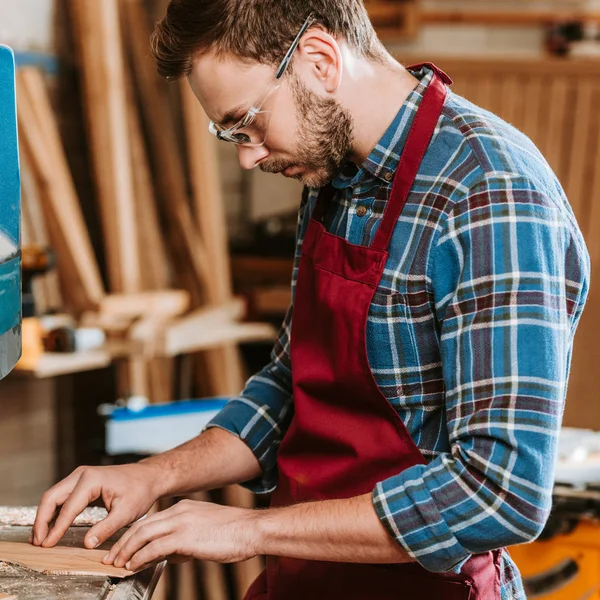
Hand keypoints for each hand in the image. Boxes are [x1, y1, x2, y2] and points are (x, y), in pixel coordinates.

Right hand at [32, 463, 160, 549]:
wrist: (148, 477)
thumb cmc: (140, 491)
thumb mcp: (127, 512)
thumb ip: (106, 528)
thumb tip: (87, 544)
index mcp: (91, 479)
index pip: (68, 507)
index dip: (56, 528)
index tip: (47, 545)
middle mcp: (81, 474)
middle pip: (51, 497)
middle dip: (42, 521)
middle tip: (37, 543)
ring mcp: (80, 476)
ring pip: (53, 496)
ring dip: (44, 517)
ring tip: (39, 538)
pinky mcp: (81, 482)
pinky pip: (61, 497)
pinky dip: (53, 512)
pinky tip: (50, 528)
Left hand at [104, 499, 258, 571]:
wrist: (251, 529)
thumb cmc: (233, 533)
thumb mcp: (204, 530)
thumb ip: (185, 539)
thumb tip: (170, 554)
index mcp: (184, 507)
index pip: (151, 520)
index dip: (133, 534)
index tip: (123, 547)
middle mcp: (179, 511)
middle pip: (142, 525)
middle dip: (123, 542)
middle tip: (112, 556)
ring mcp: (182, 522)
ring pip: (143, 534)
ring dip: (126, 550)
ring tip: (117, 564)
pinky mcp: (185, 536)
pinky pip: (154, 547)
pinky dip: (140, 557)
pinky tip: (133, 566)